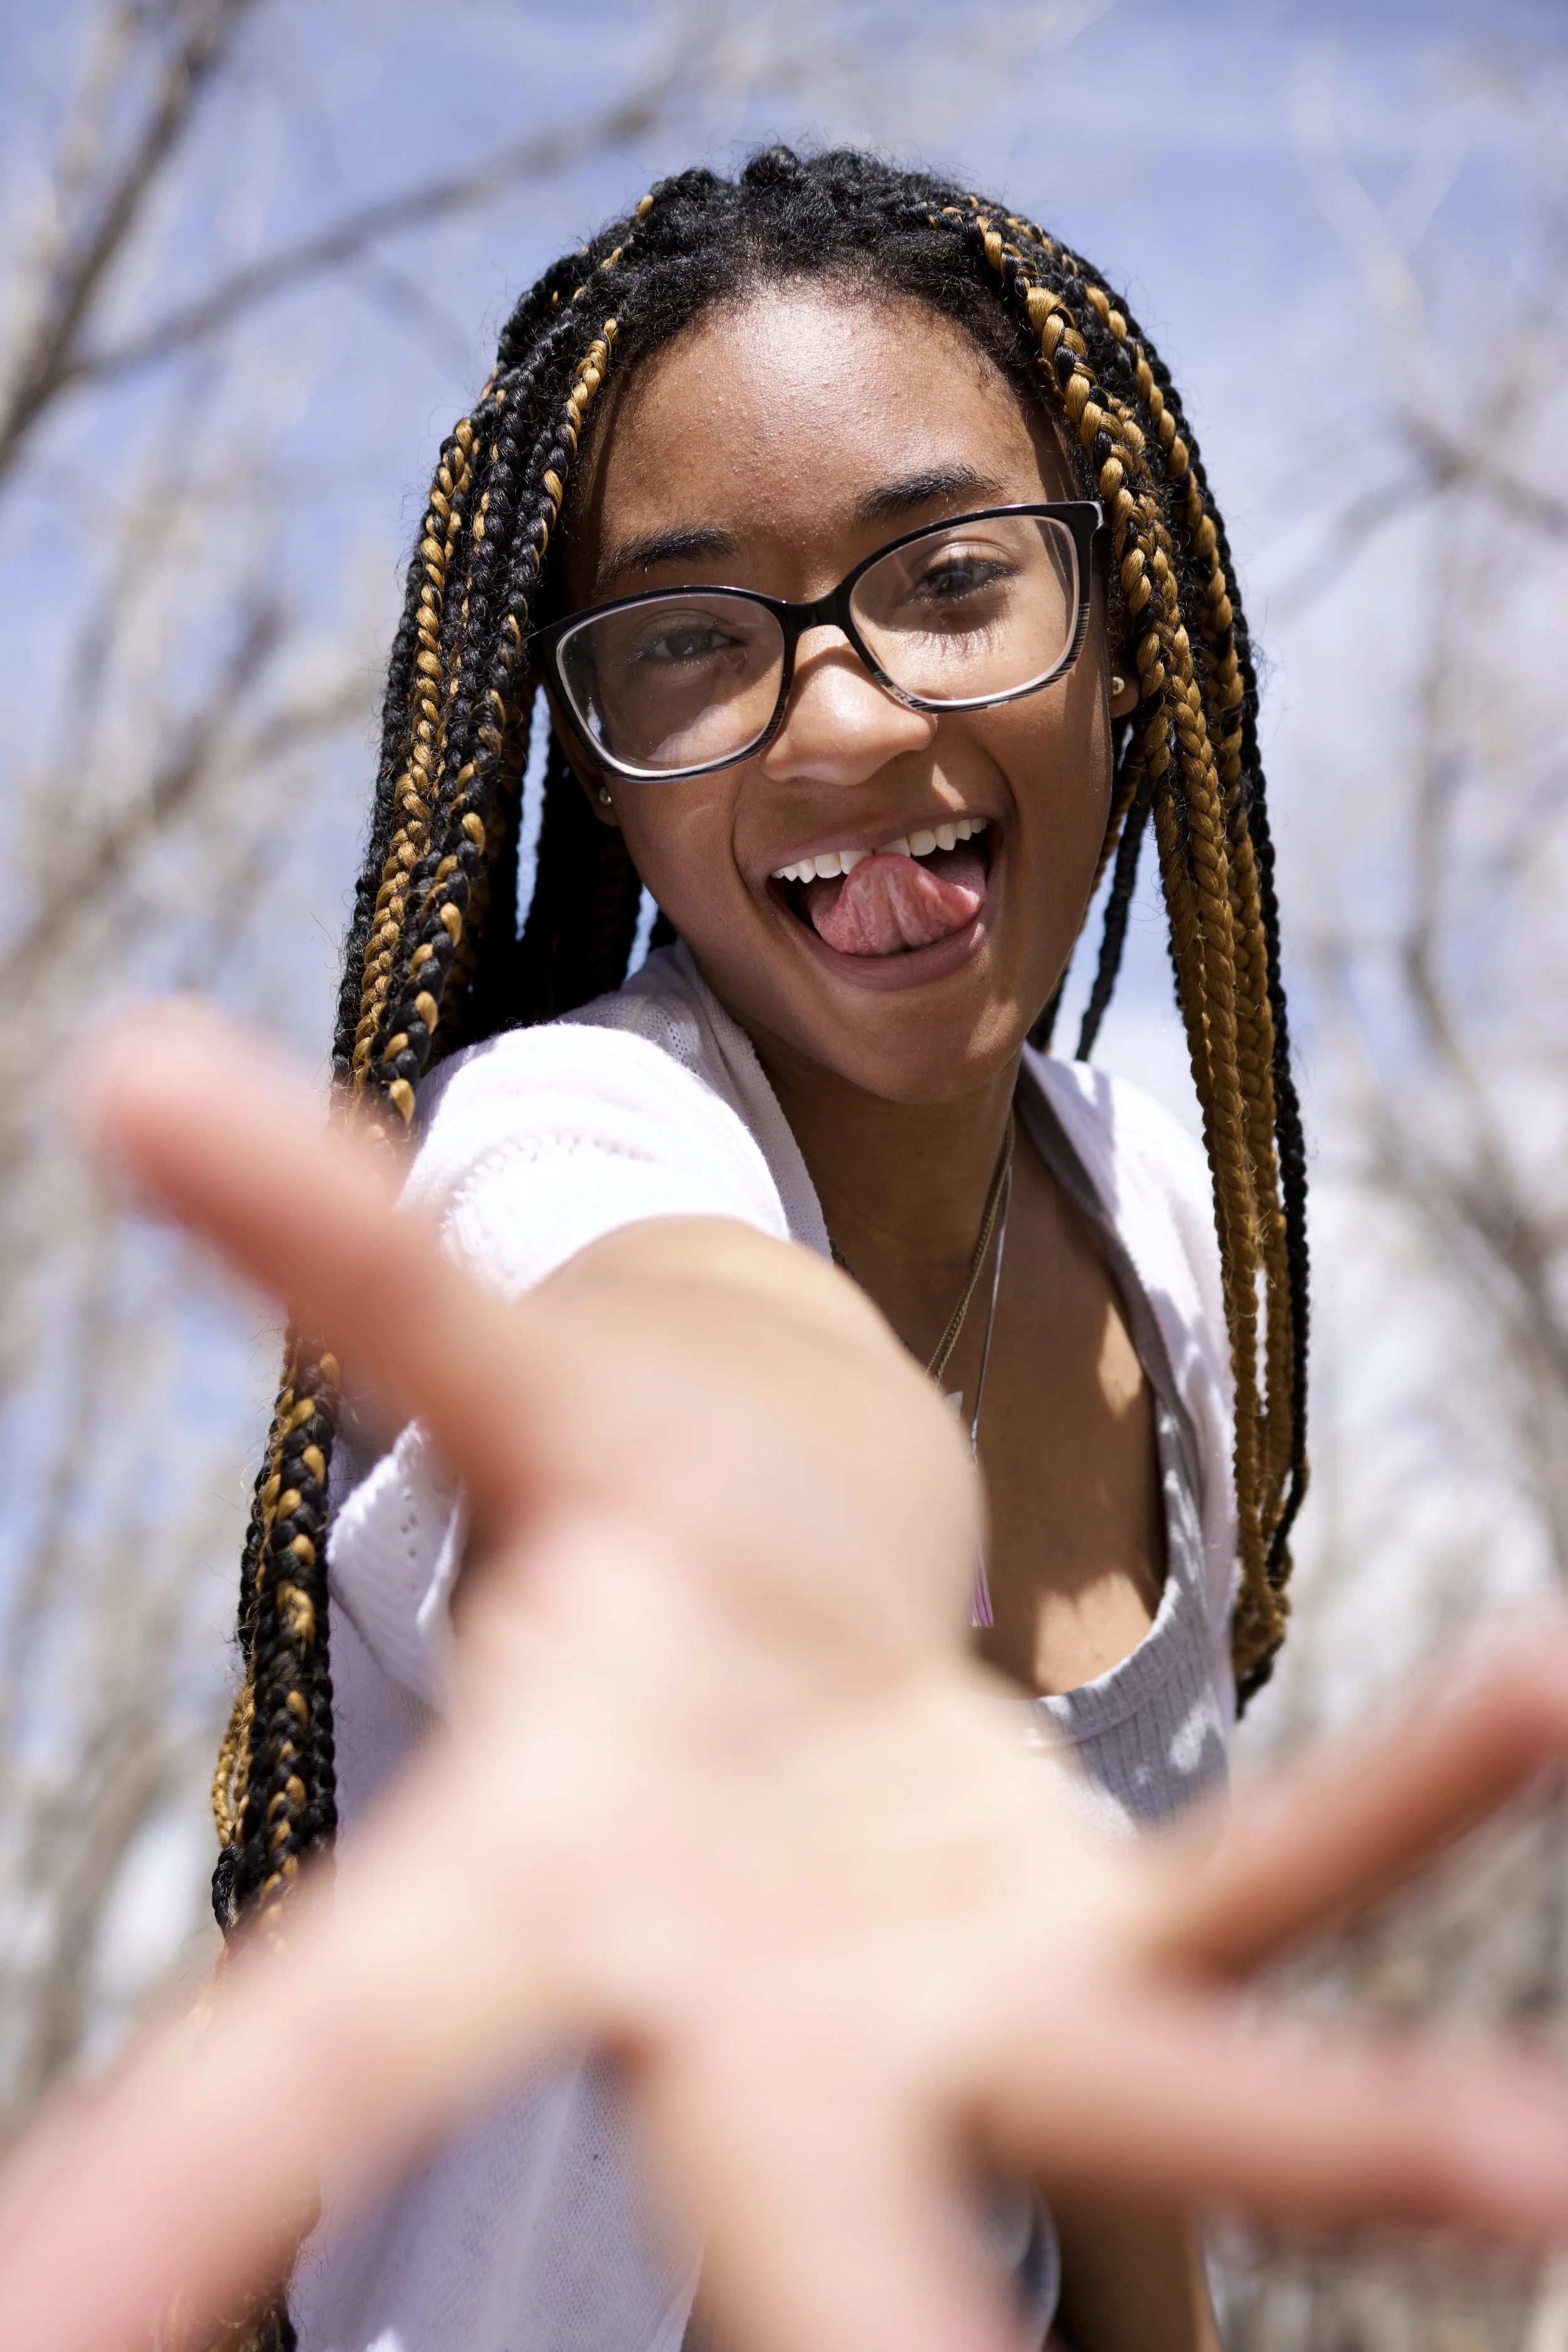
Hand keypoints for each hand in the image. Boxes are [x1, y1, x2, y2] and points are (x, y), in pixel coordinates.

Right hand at [4, 1004, 1567, 2351]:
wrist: (763, 1669)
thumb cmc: (614, 1555)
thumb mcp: (506, 1391)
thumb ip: (342, 1256)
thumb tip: (132, 1064)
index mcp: (552, 1877)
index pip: (341, 2041)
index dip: (177, 2207)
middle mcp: (754, 2018)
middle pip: (784, 2208)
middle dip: (855, 2336)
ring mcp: (967, 2021)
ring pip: (1151, 2102)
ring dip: (1325, 2141)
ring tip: (1523, 2168)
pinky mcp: (1115, 1955)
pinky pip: (1276, 1877)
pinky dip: (1402, 1796)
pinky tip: (1543, 1687)